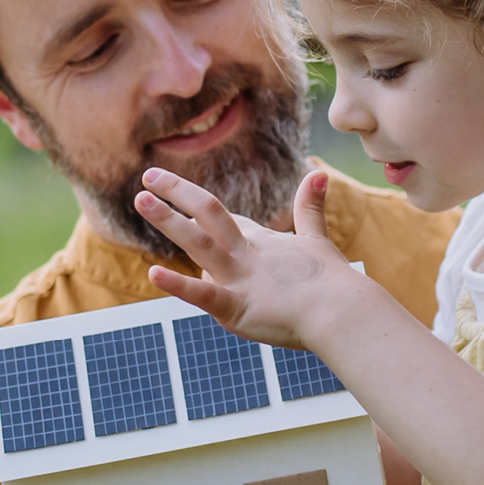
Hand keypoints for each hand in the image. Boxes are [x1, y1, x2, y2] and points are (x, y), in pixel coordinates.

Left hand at [135, 168, 363, 346]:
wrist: (342, 312)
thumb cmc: (332, 282)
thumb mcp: (318, 239)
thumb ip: (311, 208)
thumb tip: (318, 172)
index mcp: (263, 242)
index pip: (226, 220)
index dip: (199, 206)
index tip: (176, 193)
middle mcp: (246, 254)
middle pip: (207, 213)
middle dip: (176, 193)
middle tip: (147, 177)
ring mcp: (239, 279)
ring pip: (198, 242)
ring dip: (168, 220)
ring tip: (141, 200)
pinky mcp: (237, 308)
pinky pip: (204, 295)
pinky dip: (178, 285)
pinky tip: (153, 273)